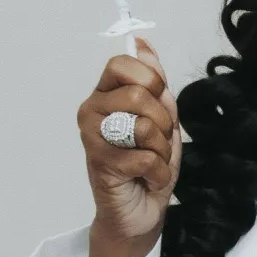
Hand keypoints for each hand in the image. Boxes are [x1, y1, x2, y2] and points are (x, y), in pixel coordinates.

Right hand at [77, 36, 181, 244]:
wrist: (141, 212)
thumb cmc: (149, 165)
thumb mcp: (162, 118)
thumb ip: (155, 83)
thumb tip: (142, 44)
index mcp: (106, 94)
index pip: (122, 63)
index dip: (151, 79)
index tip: (159, 99)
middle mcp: (92, 110)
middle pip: (139, 95)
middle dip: (164, 122)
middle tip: (158, 142)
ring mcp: (92, 137)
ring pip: (144, 126)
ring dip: (162, 150)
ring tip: (152, 162)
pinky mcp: (100, 164)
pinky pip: (145, 158)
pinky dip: (158, 173)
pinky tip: (147, 179)